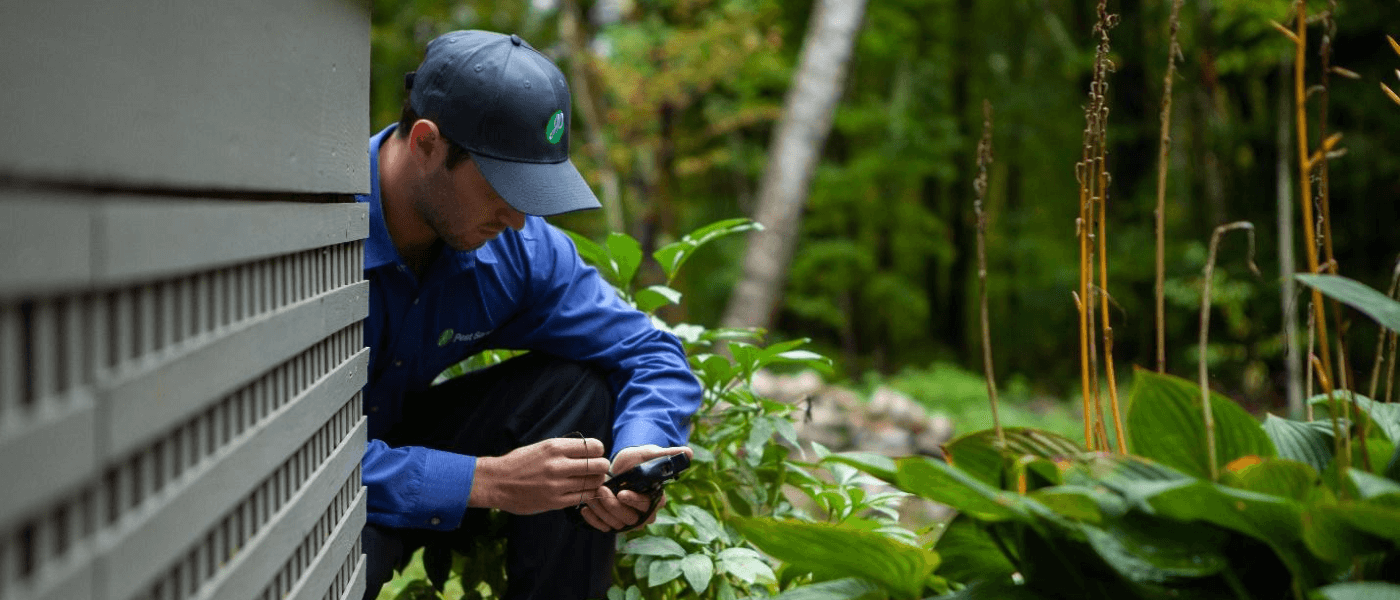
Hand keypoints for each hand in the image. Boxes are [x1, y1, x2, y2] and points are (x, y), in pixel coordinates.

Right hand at [470, 437, 609, 514]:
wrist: (496, 482)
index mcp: (554, 447)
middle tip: (596, 470)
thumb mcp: (541, 447)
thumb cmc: (519, 463)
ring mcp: (556, 485)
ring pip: (593, 483)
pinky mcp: (554, 502)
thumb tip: (591, 450)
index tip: (594, 455)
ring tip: (589, 481)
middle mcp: (557, 465)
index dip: (598, 451)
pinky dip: (587, 494)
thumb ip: (565, 448)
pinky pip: (583, 498)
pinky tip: (581, 492)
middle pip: (599, 465)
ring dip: (596, 482)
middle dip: (601, 467)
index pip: (595, 446)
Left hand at [579, 445, 692, 531]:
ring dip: (602, 511)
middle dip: (614, 506)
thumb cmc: (636, 460)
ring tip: (592, 495)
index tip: (622, 492)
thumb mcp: (649, 454)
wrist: (618, 466)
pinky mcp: (614, 523)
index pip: (648, 507)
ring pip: (617, 524)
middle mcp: (644, 514)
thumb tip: (689, 453)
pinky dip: (594, 520)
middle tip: (602, 490)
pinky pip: (605, 528)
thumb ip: (667, 455)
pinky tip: (585, 509)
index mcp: (655, 499)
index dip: (635, 502)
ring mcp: (628, 520)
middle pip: (631, 519)